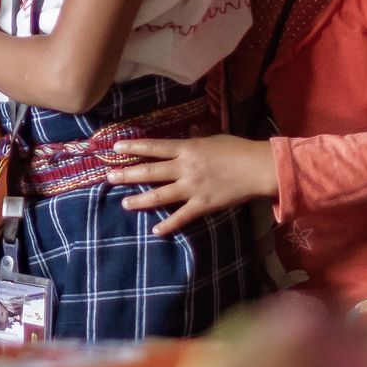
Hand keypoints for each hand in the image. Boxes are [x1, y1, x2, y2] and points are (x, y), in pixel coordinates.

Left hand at [109, 135, 276, 236]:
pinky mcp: (202, 205)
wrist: (257, 168)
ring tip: (124, 203)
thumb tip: (187, 135)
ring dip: (140, 200)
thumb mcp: (213, 139)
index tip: (115, 148)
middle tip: (109, 177)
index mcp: (187, 148)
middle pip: (150, 171)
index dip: (133, 147)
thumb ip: (196, 140)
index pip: (154, 147)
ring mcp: (192, 188)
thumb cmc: (238, 149)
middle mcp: (185, 168)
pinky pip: (181, 217)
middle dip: (127, 174)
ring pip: (160, 195)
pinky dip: (168, 225)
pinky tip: (155, 230)